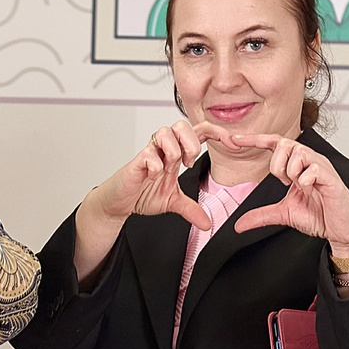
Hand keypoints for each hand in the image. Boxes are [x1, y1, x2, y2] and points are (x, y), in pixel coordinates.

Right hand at [88, 120, 216, 228]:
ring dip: (173, 151)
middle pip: (182, 125)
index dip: (216, 132)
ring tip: (169, 168)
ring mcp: (149, 153)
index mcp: (176, 154)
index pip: (199, 131)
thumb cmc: (141, 194)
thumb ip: (191, 209)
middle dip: (191, 143)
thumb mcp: (173, 202)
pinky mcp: (136, 162)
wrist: (119, 202)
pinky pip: (149, 154)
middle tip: (188, 163)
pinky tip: (154, 175)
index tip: (230, 143)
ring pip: (166, 132)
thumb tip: (207, 223)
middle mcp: (163, 149)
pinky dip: (156, 165)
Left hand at [222, 130, 348, 255]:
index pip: (275, 144)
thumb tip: (238, 225)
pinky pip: (313, 169)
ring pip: (298, 152)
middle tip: (284, 182)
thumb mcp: (283, 214)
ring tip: (299, 186)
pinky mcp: (331, 179)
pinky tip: (309, 189)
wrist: (341, 230)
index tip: (234, 139)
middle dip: (277, 164)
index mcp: (298, 165)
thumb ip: (261, 215)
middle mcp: (310, 161)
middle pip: (285, 143)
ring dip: (291, 172)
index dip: (255, 140)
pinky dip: (305, 180)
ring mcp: (322, 167)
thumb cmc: (320, 215)